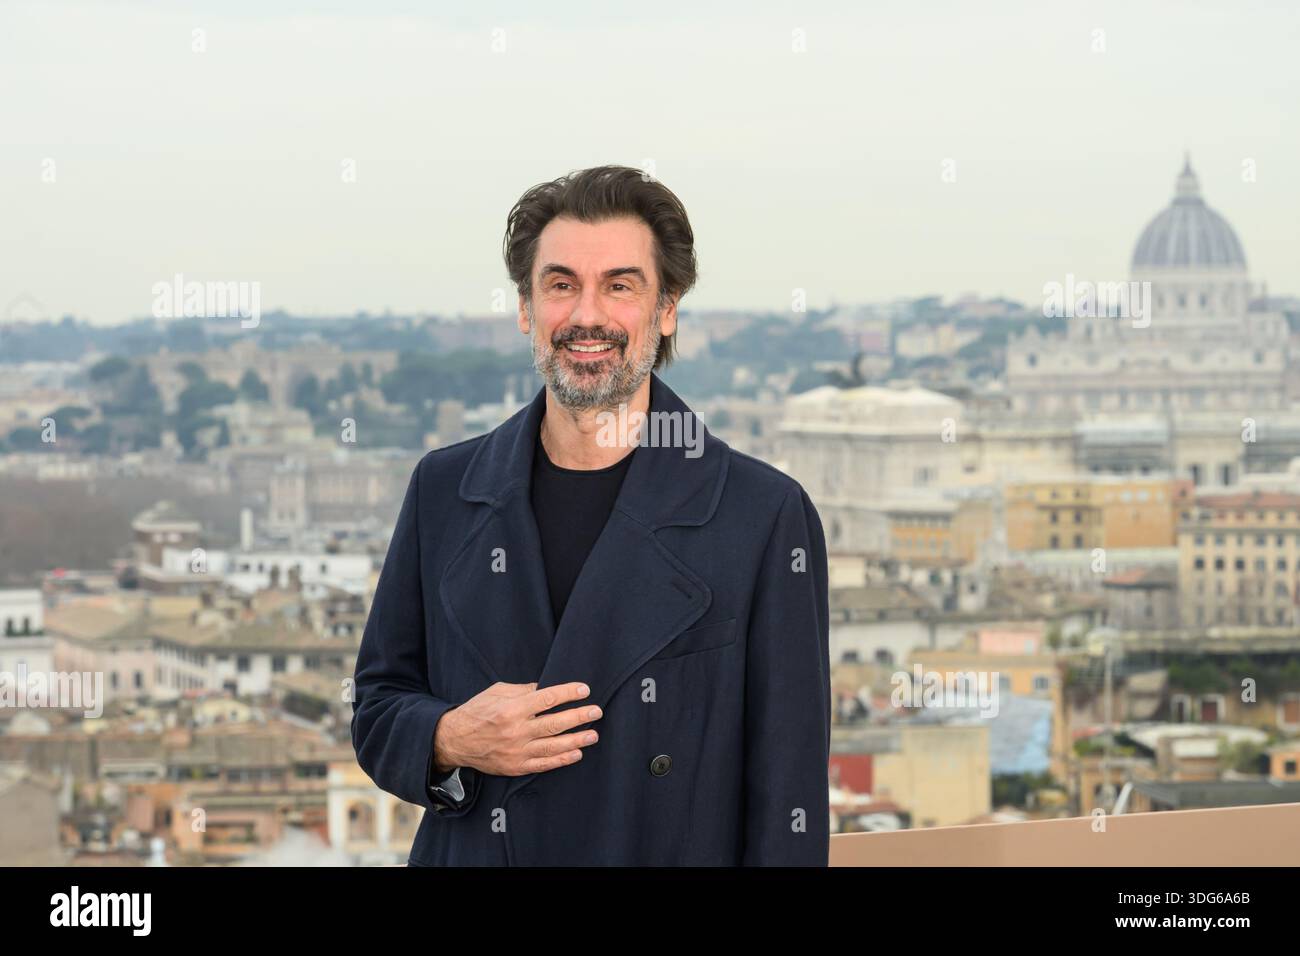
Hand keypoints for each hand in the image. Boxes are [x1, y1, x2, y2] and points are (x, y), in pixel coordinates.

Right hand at [434, 681, 601, 775]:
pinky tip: (576, 753)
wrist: (454, 740)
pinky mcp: (516, 766)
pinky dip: (561, 759)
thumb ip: (523, 690)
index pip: (546, 698)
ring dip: (576, 740)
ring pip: (553, 745)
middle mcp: (516, 730)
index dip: (568, 693)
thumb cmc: (477, 711)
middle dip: (579, 716)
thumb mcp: (497, 692)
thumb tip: (547, 687)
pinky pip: (543, 764)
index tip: (584, 690)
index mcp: (511, 708)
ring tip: (593, 734)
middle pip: (555, 723)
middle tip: (597, 711)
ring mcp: (516, 751)